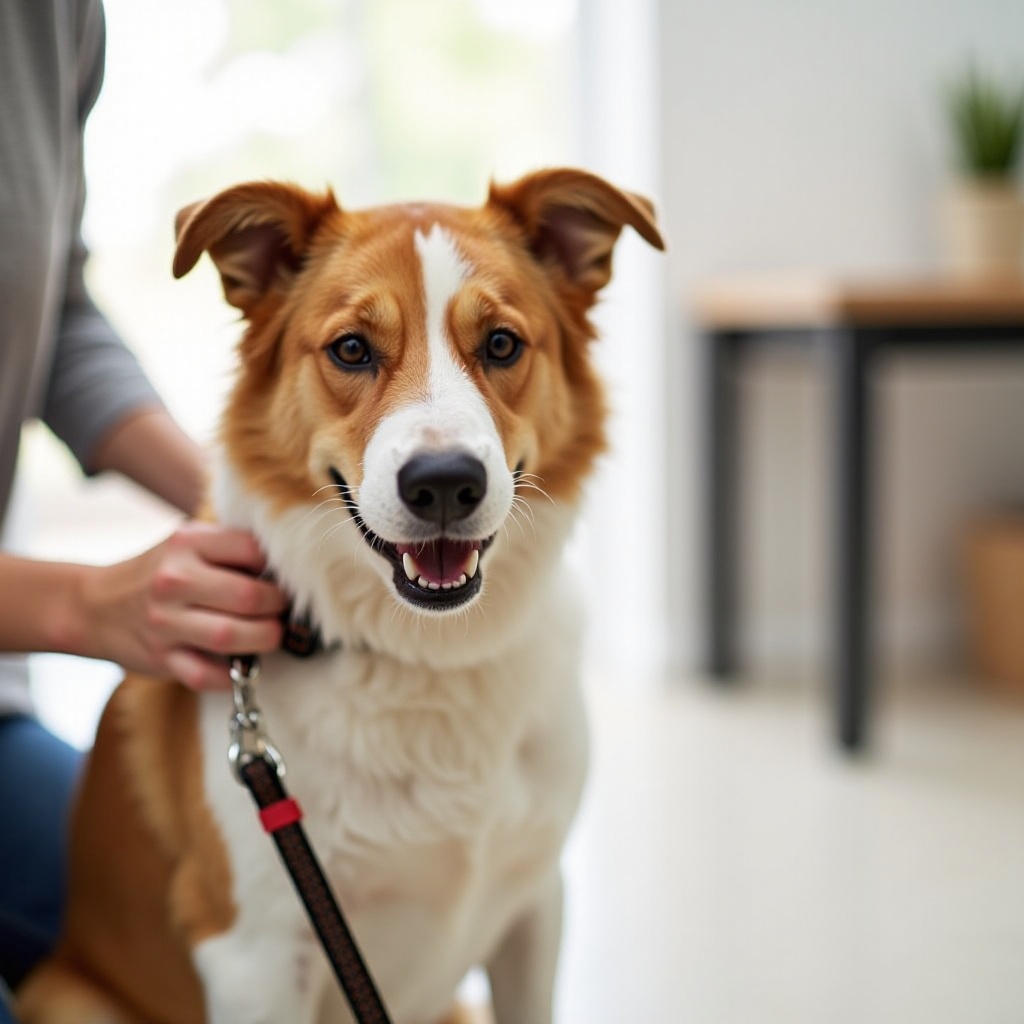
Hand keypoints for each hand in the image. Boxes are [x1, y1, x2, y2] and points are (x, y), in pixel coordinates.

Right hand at [77, 521, 287, 689]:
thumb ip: (231, 548)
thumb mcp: (188, 544)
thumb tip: (289, 566)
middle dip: (278, 606)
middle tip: (284, 610)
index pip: (252, 549)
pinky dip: (232, 675)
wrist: (96, 605)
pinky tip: (241, 665)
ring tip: (271, 634)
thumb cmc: (160, 572)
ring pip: (231, 636)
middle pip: (249, 596)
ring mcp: (165, 622)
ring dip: (264, 639)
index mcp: (187, 543)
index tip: (284, 577)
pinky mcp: (160, 659)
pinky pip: (206, 675)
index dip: (278, 566)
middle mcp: (174, 581)